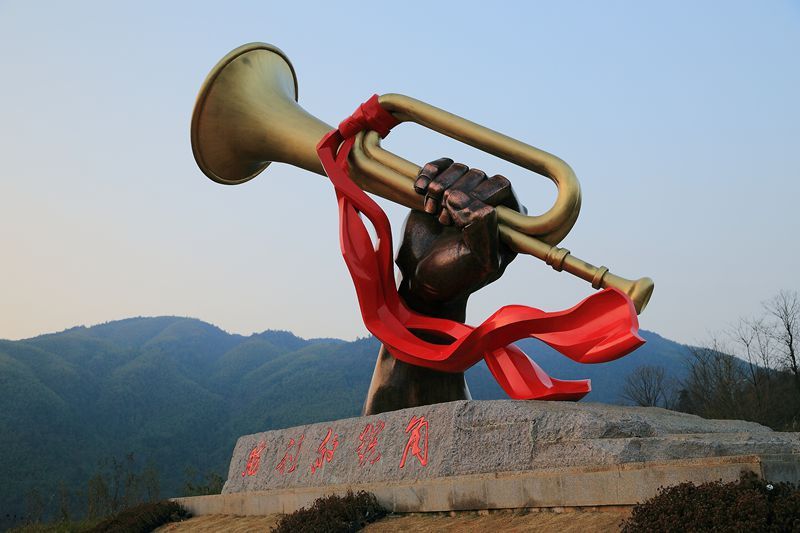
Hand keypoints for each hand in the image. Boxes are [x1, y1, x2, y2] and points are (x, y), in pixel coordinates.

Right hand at [396, 158, 524, 320]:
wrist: (421, 280)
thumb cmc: (454, 278)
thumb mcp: (479, 263)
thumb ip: (484, 231)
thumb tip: (464, 199)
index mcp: (508, 221)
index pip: (501, 186)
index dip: (477, 196)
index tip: (458, 220)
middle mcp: (490, 204)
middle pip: (478, 175)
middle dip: (456, 194)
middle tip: (444, 221)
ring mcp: (465, 195)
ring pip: (459, 168)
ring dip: (440, 188)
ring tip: (432, 212)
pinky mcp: (442, 190)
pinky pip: (441, 166)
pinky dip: (429, 172)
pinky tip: (419, 189)